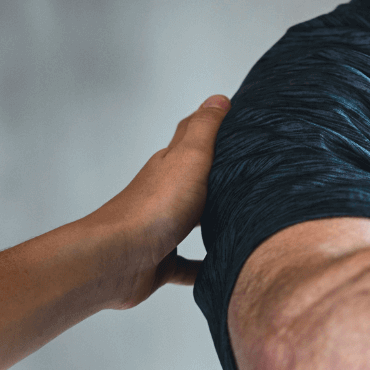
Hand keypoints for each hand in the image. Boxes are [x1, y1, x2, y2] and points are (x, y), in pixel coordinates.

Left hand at [83, 95, 227, 309]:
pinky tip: (222, 271)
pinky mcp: (161, 262)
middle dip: (218, 178)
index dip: (211, 130)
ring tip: (243, 223)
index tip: (237, 124)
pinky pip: (187, 265)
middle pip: (194, 181)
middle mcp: (165, 194)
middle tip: (250, 177)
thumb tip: (218, 98)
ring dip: (213, 222)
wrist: (119, 257)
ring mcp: (162, 229)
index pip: (191, 140)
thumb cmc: (154, 206)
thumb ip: (205, 129)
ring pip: (192, 223)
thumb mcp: (189, 157)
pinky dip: (203, 267)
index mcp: (170, 166)